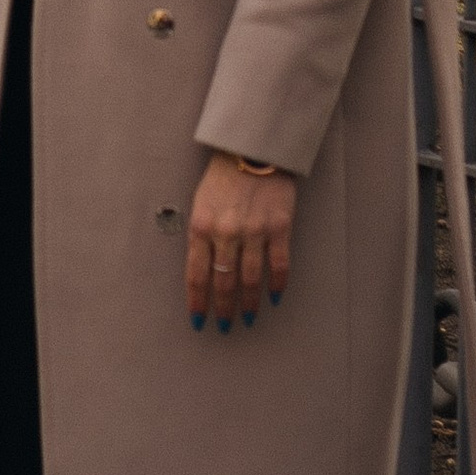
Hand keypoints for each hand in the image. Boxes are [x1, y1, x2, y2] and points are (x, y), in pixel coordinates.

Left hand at [187, 153, 293, 332]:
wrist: (253, 148)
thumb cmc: (223, 176)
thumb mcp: (200, 203)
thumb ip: (201, 235)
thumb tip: (203, 270)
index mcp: (201, 227)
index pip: (196, 275)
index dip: (198, 302)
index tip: (199, 320)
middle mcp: (226, 232)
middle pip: (224, 282)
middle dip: (223, 308)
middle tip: (225, 325)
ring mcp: (254, 231)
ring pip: (250, 279)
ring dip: (248, 303)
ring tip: (247, 317)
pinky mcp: (279, 227)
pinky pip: (279, 264)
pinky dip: (277, 284)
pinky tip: (275, 297)